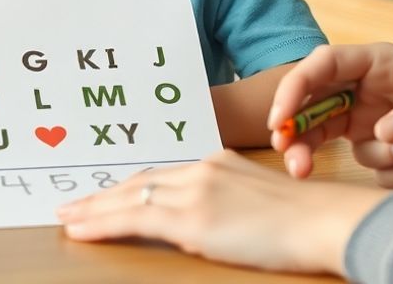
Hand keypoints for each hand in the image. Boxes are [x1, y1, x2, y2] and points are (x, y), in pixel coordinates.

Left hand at [58, 150, 385, 274]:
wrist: (325, 221)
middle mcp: (204, 168)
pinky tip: (81, 230)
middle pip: (140, 179)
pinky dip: (102, 223)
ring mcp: (196, 190)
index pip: (163, 173)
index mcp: (220, 162)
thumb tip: (212, 221)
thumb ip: (231, 203)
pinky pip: (133, 217)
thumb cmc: (307, 220)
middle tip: (72, 204)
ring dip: (93, 209)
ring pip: (129, 196)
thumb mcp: (262, 200)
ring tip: (67, 218)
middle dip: (103, 194)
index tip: (108, 193)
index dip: (131, 184)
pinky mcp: (192, 218)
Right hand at [268, 43, 392, 193]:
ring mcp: (381, 124)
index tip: (280, 118)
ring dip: (375, 159)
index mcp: (387, 63)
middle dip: (302, 134)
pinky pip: (374, 170)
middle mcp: (376, 91)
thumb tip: (385, 128)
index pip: (326, 65)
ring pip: (340, 144)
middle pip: (318, 106)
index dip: (296, 87)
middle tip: (295, 162)